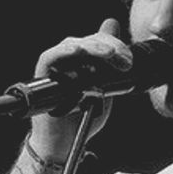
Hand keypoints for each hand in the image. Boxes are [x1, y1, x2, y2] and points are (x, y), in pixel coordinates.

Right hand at [29, 18, 131, 157]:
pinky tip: (78, 51)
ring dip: (92, 47)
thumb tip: (115, 29)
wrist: (65, 144)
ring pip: (71, 45)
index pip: (97, 41)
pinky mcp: (43, 79)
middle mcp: (68, 62)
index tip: (128, 60)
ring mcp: (55, 69)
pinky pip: (49, 58)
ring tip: (109, 54)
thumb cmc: (83, 119)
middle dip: (108, 45)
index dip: (114, 43)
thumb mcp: (105, 88)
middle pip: (86, 41)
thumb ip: (110, 65)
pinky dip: (63, 52)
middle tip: (124, 59)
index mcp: (83, 62)